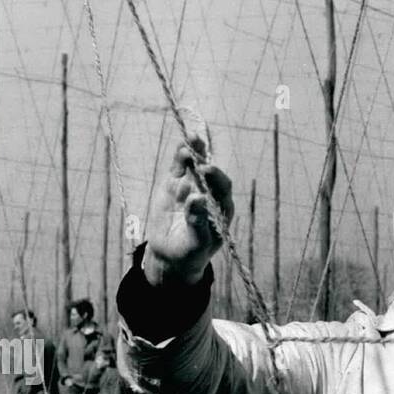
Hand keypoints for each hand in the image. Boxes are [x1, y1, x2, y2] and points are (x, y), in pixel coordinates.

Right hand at [143, 137, 233, 287]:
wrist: (170, 256)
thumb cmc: (190, 253)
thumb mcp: (196, 243)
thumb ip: (198, 221)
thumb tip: (197, 198)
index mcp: (221, 208)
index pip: (222, 189)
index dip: (216, 178)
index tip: (207, 171)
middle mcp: (209, 194)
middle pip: (210, 173)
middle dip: (205, 160)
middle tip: (197, 153)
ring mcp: (191, 187)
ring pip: (195, 166)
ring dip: (195, 151)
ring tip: (191, 138)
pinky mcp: (174, 184)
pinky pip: (179, 168)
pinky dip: (180, 157)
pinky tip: (182, 145)